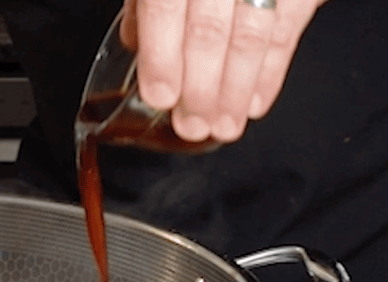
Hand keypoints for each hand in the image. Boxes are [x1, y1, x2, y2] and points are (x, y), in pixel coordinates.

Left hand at [120, 0, 325, 141]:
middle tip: (192, 125)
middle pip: (211, 30)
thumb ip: (146, 2)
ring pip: (251, 37)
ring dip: (235, 90)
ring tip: (222, 126)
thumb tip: (137, 45)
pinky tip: (254, 103)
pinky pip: (286, 32)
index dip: (163, 56)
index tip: (160, 96)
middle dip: (200, 87)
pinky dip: (271, 73)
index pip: (166, 7)